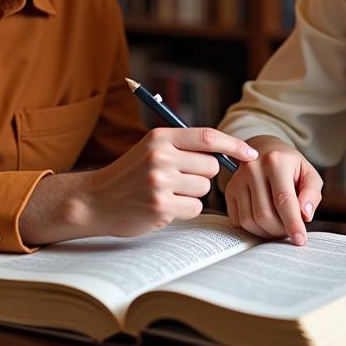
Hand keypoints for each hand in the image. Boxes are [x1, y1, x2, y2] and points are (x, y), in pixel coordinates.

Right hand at [79, 128, 258, 237]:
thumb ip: (184, 146)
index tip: (251, 154)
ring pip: (204, 188)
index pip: (208, 136)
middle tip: (180, 180)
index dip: (234, 145)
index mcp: (161, 137)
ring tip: (168, 193)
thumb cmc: (130, 175)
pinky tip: (165, 207)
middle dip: (204, 175)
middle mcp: (161, 156)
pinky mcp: (160, 206)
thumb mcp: (152, 149)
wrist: (95, 200)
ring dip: (192, 194)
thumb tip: (227, 153)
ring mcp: (160, 182)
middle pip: (211, 166)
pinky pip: (195, 208)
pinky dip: (185, 210)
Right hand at [224, 134, 322, 245]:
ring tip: (278, 225)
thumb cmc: (290, 165)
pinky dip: (253, 228)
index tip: (300, 240)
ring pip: (250, 220)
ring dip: (266, 232)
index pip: (284, 200)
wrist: (265, 149)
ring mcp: (238, 179)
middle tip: (290, 230)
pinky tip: (264, 221)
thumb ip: (311, 193)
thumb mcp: (308, 173)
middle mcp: (253, 168)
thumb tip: (305, 215)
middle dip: (280, 230)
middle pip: (265, 214)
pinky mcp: (229, 190)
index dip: (293, 223)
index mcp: (276, 161)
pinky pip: (238, 221)